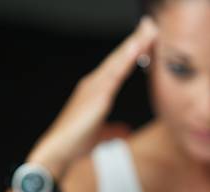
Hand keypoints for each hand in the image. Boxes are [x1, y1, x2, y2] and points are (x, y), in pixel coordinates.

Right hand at [28, 17, 156, 177]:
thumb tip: (124, 132)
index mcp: (96, 91)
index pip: (118, 67)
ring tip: (149, 29)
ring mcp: (95, 86)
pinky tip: (136, 47)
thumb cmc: (76, 143)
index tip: (145, 39)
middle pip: (118, 58)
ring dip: (134, 44)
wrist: (60, 149)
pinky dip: (126, 58)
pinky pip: (116, 71)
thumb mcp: (101, 135)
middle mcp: (94, 83)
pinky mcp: (98, 93)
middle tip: (150, 24)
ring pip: (118, 60)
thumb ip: (113, 130)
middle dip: (135, 40)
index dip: (131, 53)